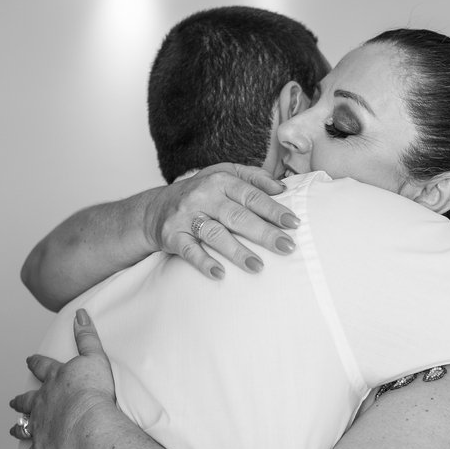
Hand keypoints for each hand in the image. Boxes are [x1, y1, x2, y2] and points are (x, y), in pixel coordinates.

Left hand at [10, 309, 118, 448]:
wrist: (88, 422)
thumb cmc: (95, 391)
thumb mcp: (94, 357)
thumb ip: (86, 336)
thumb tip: (80, 314)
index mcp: (55, 380)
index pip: (43, 367)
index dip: (37, 362)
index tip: (29, 359)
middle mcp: (43, 402)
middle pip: (28, 399)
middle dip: (21, 399)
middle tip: (12, 400)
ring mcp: (41, 426)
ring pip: (25, 426)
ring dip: (19, 427)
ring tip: (13, 429)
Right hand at [142, 163, 298, 278]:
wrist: (155, 208)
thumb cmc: (201, 193)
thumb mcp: (224, 175)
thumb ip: (253, 178)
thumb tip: (283, 187)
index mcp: (221, 180)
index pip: (252, 195)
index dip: (273, 209)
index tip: (293, 222)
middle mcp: (204, 196)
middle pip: (238, 216)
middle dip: (264, 233)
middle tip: (287, 246)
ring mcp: (187, 216)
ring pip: (215, 234)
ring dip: (237, 251)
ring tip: (258, 266)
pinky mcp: (172, 236)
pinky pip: (189, 251)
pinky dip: (203, 262)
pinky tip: (219, 274)